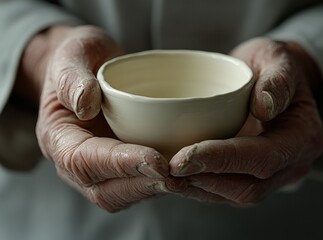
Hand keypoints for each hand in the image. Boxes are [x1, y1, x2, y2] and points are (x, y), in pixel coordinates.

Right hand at [20, 25, 185, 211]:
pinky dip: (161, 183)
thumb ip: (71, 78)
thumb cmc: (79, 63)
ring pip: (125, 195)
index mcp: (59, 137)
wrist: (90, 69)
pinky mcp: (121, 167)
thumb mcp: (70, 57)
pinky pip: (139, 185)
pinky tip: (185, 172)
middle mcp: (76, 162)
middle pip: (106, 191)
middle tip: (178, 175)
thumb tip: (86, 104)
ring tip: (187, 177)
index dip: (120, 163)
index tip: (155, 160)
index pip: (83, 161)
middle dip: (143, 185)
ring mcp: (101, 168)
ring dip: (156, 189)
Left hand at [169, 38, 322, 205]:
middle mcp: (291, 163)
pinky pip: (226, 190)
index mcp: (303, 135)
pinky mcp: (251, 175)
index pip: (265, 157)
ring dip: (197, 189)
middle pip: (249, 187)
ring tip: (166, 176)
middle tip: (167, 171)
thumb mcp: (278, 58)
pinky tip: (176, 176)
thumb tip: (265, 106)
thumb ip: (278, 78)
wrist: (270, 79)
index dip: (223, 160)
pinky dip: (198, 186)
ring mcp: (272, 174)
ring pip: (234, 195)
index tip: (184, 157)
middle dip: (205, 180)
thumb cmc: (272, 66)